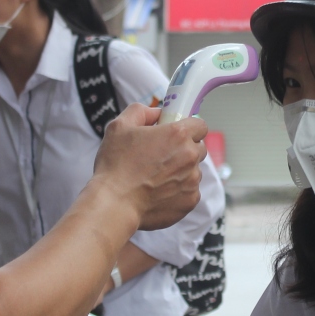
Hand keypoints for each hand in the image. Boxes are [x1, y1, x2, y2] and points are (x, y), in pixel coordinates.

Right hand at [92, 104, 208, 230]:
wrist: (114, 203)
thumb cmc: (115, 166)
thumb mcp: (119, 126)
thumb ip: (141, 112)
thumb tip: (157, 113)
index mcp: (178, 135)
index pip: (200, 125)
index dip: (188, 128)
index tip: (177, 134)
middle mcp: (190, 157)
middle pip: (199, 148)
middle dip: (185, 149)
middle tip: (162, 156)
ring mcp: (192, 181)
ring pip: (194, 171)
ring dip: (181, 171)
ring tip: (156, 177)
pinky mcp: (190, 201)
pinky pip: (190, 191)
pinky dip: (178, 191)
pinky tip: (158, 192)